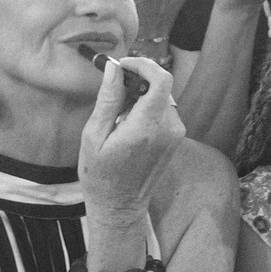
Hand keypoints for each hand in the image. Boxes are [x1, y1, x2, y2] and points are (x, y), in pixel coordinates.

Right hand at [78, 57, 184, 229]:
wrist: (120, 207)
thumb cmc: (100, 175)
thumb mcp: (94, 136)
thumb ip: (108, 99)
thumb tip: (114, 68)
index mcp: (147, 127)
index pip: (161, 80)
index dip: (144, 65)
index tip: (124, 65)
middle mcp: (168, 129)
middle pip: (161, 86)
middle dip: (138, 80)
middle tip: (113, 88)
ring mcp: (176, 135)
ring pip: (162, 97)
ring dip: (141, 96)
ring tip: (118, 114)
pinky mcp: (176, 139)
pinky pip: (164, 111)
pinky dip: (147, 108)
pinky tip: (129, 124)